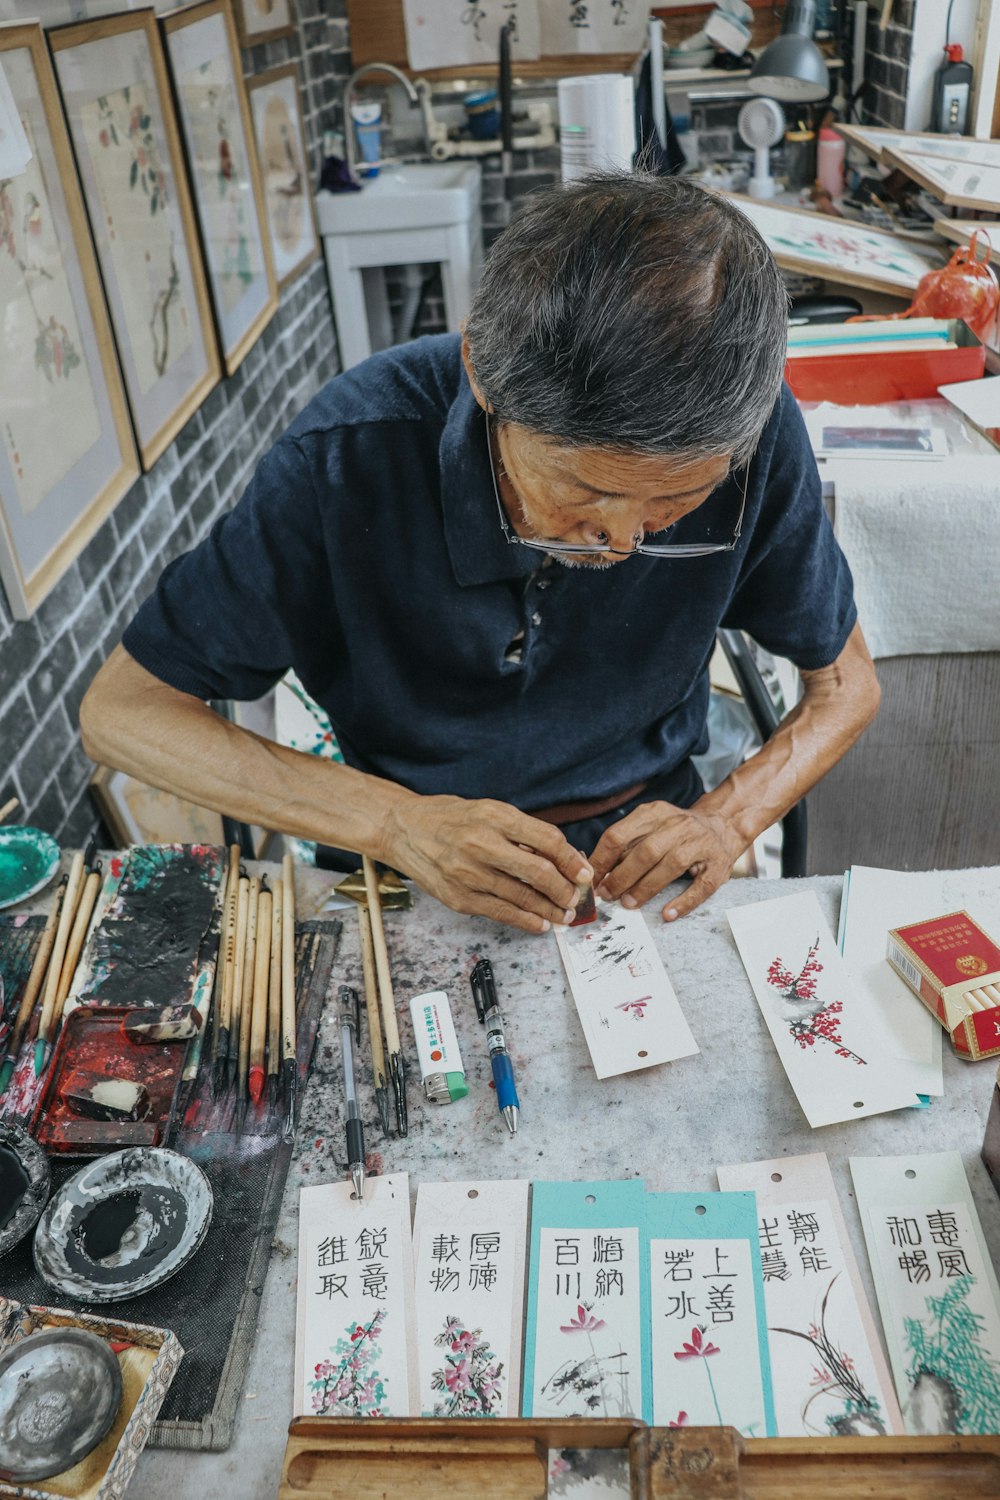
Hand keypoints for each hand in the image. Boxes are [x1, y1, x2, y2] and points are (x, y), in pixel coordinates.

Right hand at [384, 793, 592, 933]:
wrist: (403, 830)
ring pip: (522, 897)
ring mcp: (468, 874)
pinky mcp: (458, 898)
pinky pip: (501, 913)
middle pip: (538, 872)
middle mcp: (481, 844)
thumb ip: (522, 832)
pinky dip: (526, 921)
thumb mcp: (488, 810)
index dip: (571, 859)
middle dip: (565, 889)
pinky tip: (541, 923)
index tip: (585, 873)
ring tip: (565, 914)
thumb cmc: (449, 818)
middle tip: (577, 897)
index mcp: (494, 816)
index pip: (546, 840)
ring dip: (550, 909)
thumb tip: (562, 857)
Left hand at [590, 801, 743, 920]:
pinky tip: (668, 914)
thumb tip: (595, 873)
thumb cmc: (677, 832)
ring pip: (671, 865)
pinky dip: (683, 902)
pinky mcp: (718, 865)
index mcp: (655, 813)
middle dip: (621, 876)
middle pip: (645, 851)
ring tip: (629, 904)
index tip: (590, 880)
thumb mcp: (650, 827)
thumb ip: (625, 846)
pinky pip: (701, 886)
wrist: (723, 825)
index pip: (619, 834)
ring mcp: (701, 843)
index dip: (601, 860)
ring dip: (646, 888)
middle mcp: (679, 824)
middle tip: (608, 896)